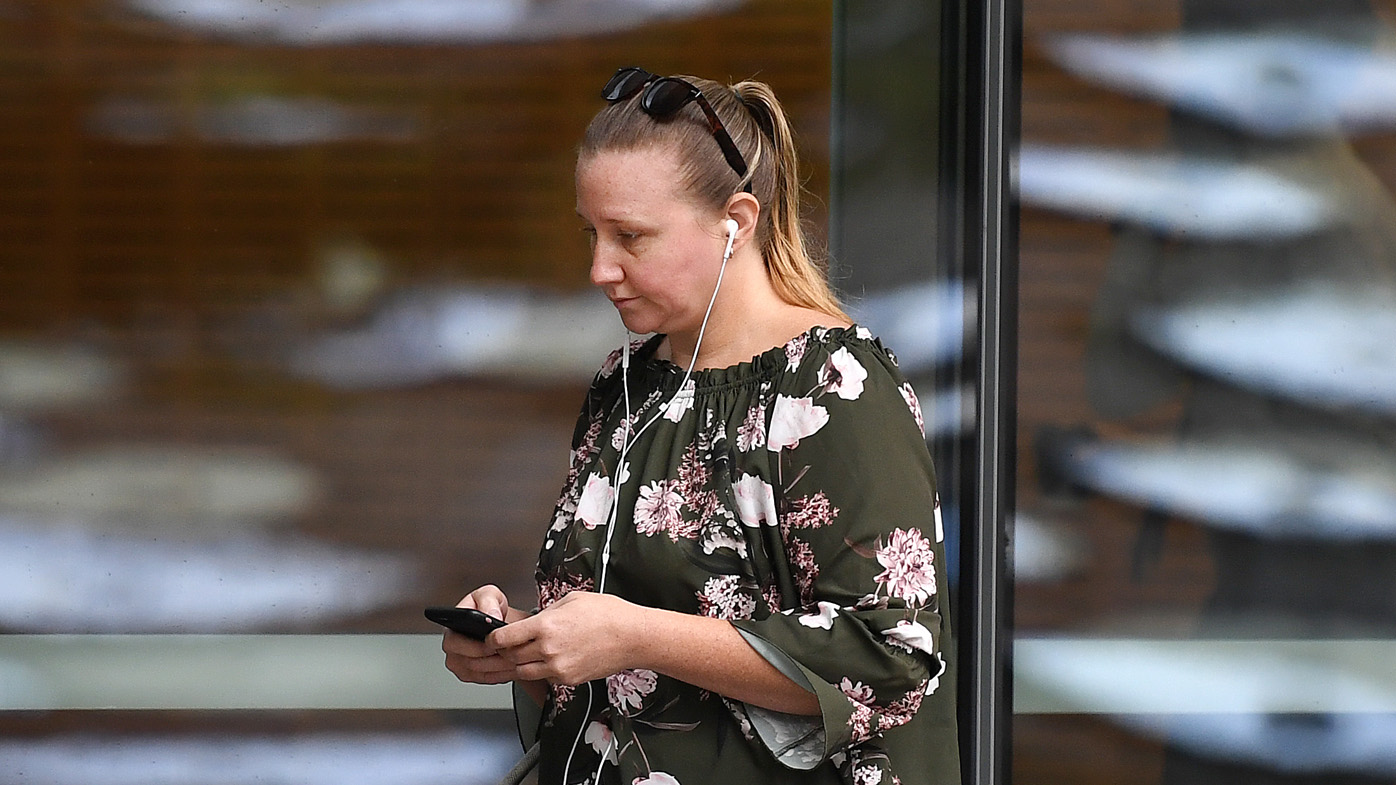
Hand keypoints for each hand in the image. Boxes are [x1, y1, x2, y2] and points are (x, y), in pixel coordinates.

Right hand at [440, 585, 523, 684]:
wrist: (502, 623)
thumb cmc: (492, 609)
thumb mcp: (491, 596)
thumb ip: (488, 601)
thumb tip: (490, 616)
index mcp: (450, 626)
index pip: (454, 641)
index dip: (475, 645)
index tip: (494, 644)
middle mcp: (451, 646)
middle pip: (466, 661)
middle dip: (490, 659)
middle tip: (508, 653)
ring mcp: (458, 662)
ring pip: (477, 672)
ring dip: (498, 667)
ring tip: (515, 659)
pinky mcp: (469, 673)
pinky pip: (484, 679)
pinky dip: (500, 674)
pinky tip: (513, 666)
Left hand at [492, 592, 649, 686]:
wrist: (632, 637)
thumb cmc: (607, 614)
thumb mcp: (571, 600)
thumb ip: (547, 613)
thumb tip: (535, 622)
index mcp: (545, 625)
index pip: (504, 637)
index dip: (493, 638)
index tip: (492, 637)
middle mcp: (548, 649)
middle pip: (510, 656)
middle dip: (505, 651)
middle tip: (506, 646)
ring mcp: (557, 668)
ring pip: (523, 671)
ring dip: (520, 663)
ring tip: (525, 653)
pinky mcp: (568, 679)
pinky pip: (544, 677)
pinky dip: (541, 670)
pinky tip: (549, 659)